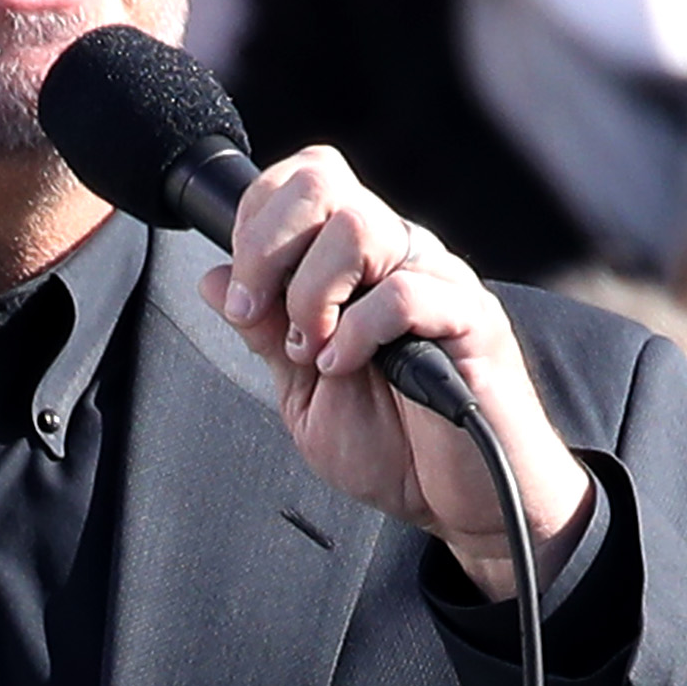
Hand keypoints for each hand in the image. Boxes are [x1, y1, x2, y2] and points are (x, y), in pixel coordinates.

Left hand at [206, 150, 595, 597]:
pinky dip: (358, 331)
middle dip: (267, 246)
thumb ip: (266, 336)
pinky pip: (404, 292)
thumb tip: (214, 280)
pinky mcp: (471, 318)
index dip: (256, 221)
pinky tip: (348, 367)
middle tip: (260, 312)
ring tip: (314, 352)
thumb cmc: (397, 452)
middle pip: (322, 181)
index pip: (304, 182)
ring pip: (358, 226)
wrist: (461, 505)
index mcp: (359, 263)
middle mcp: (399, 255)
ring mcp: (438, 280)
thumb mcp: (304, 396)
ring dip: (311, 293)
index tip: (243, 294)